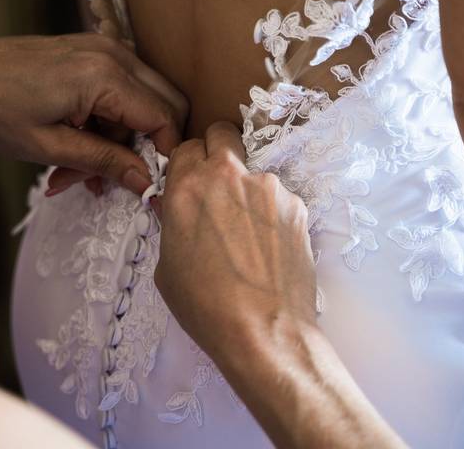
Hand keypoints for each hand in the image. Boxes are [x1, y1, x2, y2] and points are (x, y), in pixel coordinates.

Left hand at [0, 34, 187, 195]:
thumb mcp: (51, 147)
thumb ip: (105, 163)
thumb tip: (147, 184)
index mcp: (105, 76)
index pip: (164, 118)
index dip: (164, 157)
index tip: (149, 187)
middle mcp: (113, 54)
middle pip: (165, 104)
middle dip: (145, 147)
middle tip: (109, 178)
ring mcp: (103, 48)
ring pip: (142, 100)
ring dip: (120, 139)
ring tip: (75, 171)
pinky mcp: (91, 51)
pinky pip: (121, 89)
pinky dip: (107, 121)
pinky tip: (75, 145)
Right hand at [155, 121, 314, 365]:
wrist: (263, 330)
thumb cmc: (206, 306)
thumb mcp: (167, 266)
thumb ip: (173, 224)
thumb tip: (179, 211)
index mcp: (187, 187)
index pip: (186, 147)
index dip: (188, 164)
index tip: (192, 181)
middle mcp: (228, 175)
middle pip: (222, 133)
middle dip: (218, 149)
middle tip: (220, 182)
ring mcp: (268, 187)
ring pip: (255, 171)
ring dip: (250, 190)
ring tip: (250, 235)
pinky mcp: (297, 205)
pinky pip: (280, 198)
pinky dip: (274, 215)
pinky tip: (271, 248)